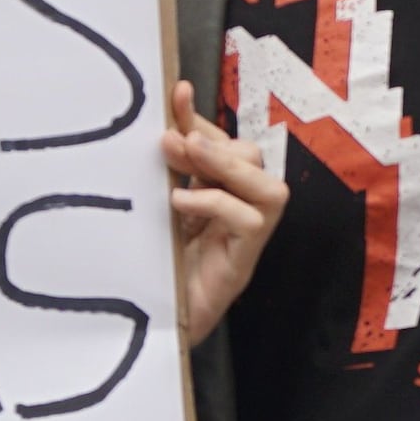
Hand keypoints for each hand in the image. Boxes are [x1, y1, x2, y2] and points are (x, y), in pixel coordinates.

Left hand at [164, 83, 283, 347]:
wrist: (149, 328)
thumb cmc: (150, 270)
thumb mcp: (154, 209)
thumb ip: (165, 173)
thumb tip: (166, 129)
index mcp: (216, 197)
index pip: (225, 145)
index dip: (203, 118)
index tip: (176, 93)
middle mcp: (239, 216)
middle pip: (255, 160)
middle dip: (217, 143)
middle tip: (176, 140)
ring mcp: (245, 243)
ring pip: (270, 189)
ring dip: (229, 166)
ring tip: (188, 157)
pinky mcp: (242, 265)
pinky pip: (252, 221)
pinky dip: (218, 203)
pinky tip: (181, 205)